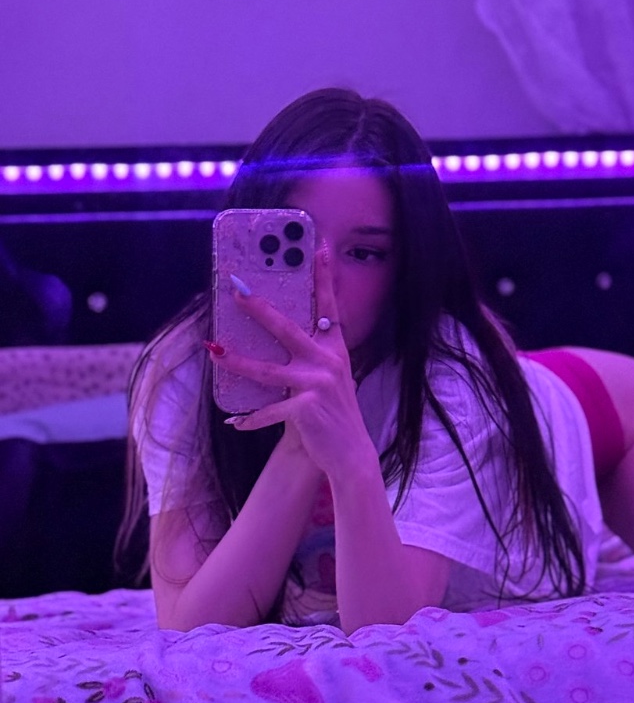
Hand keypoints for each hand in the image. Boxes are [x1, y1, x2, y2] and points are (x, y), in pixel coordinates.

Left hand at [211, 245, 375, 481]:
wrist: (351, 454)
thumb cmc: (334, 415)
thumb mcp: (330, 379)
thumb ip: (311, 358)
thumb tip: (277, 338)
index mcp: (335, 350)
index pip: (328, 307)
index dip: (324, 277)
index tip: (320, 248)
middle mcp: (328, 362)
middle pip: (287, 328)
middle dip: (259, 308)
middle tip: (236, 291)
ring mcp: (317, 385)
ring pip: (267, 370)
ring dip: (236, 361)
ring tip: (213, 350)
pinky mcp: (306, 409)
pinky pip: (269, 411)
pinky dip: (250, 419)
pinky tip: (235, 422)